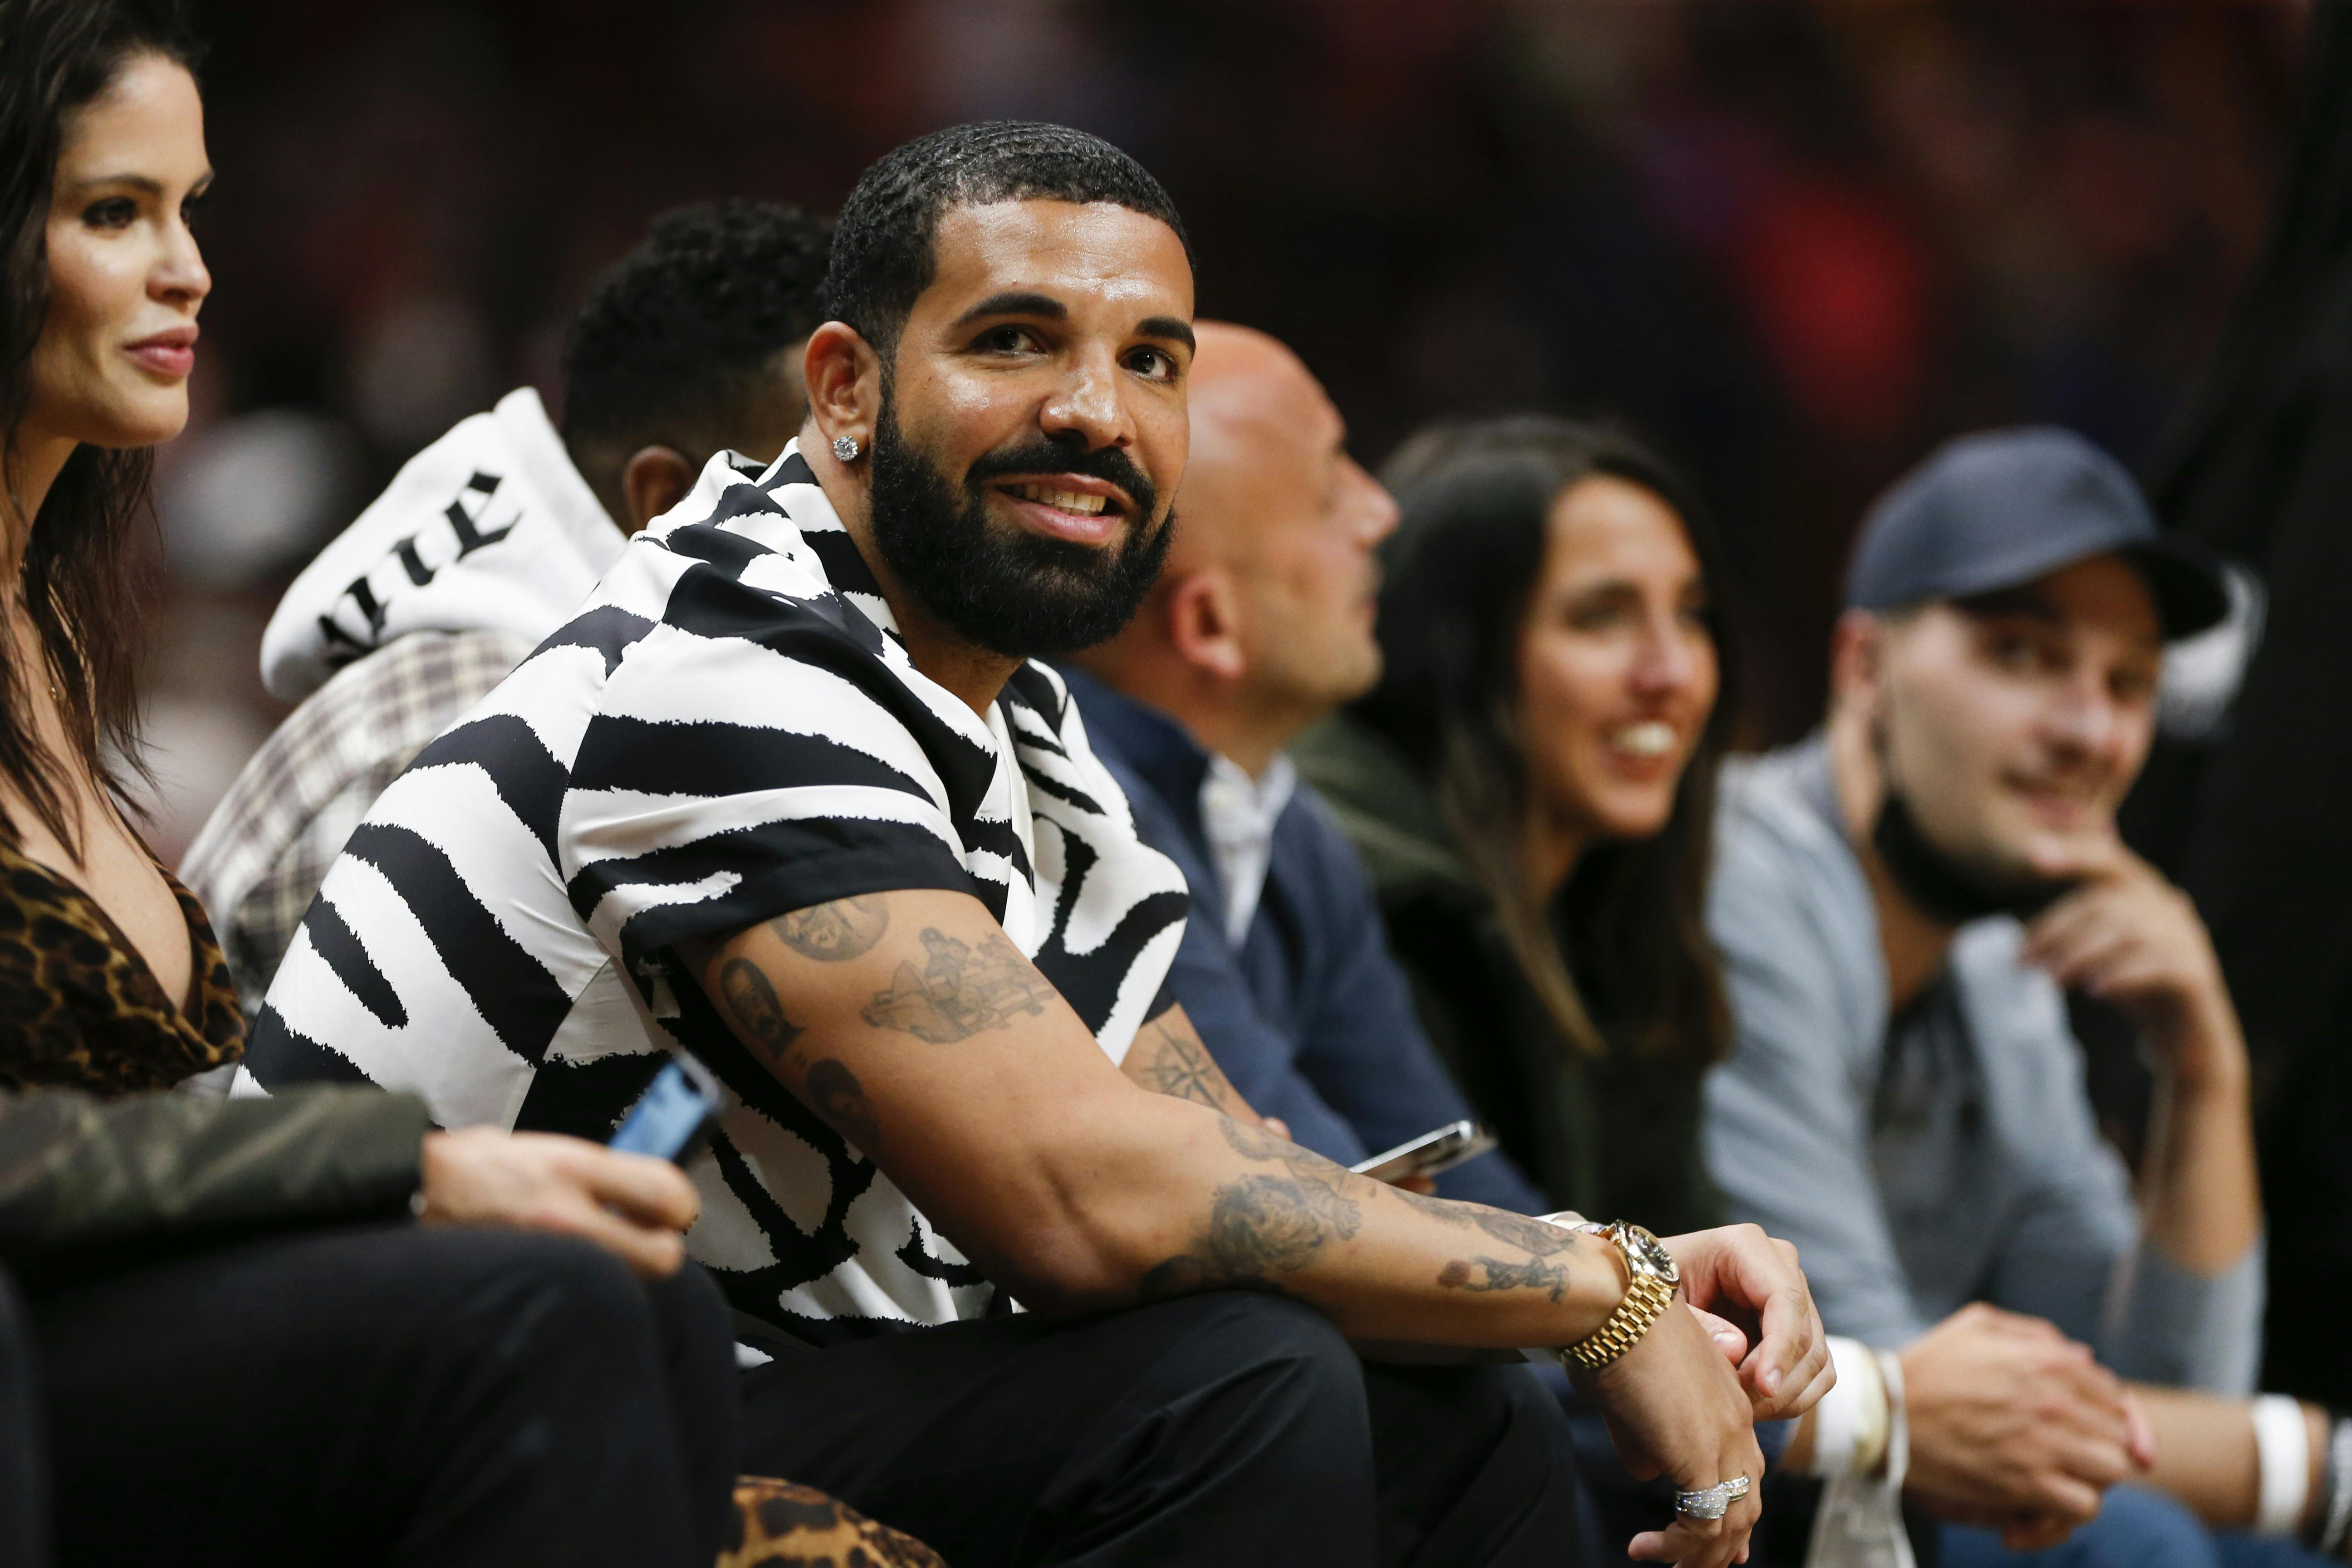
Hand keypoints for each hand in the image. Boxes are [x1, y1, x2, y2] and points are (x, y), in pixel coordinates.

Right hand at [418, 1127, 700, 1277]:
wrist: (411, 1192)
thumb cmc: (476, 1166)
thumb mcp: (545, 1149)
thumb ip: (598, 1170)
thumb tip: (645, 1190)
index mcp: (571, 1167)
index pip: (665, 1192)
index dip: (679, 1204)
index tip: (671, 1208)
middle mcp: (564, 1215)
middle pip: (661, 1256)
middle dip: (661, 1251)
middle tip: (648, 1239)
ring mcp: (547, 1257)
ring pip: (624, 1282)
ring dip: (623, 1271)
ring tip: (600, 1252)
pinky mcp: (528, 1285)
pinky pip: (584, 1296)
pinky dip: (587, 1289)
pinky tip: (571, 1273)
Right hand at [1578, 1296, 1768, 1566]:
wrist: (1613, 1304)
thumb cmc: (1610, 1335)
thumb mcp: (1630, 1394)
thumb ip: (1643, 1437)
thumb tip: (1647, 1473)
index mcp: (1726, 1400)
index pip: (1744, 1469)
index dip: (1731, 1510)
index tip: (1717, 1543)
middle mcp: (1735, 1421)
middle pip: (1745, 1502)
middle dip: (1722, 1544)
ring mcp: (1721, 1438)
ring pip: (1728, 1521)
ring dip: (1699, 1555)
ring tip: (1669, 1567)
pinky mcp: (1698, 1454)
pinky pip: (1700, 1524)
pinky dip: (1677, 1547)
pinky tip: (1645, 1549)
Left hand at [1661, 1223, 1832, 1419]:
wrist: (1645, 1295)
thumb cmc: (1648, 1292)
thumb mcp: (1657, 1303)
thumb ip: (1695, 1324)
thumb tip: (1737, 1349)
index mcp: (1745, 1245)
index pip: (1784, 1299)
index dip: (1781, 1347)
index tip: (1765, 1388)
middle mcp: (1780, 1265)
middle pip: (1805, 1334)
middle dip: (1775, 1379)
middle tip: (1737, 1407)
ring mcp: (1794, 1296)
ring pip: (1815, 1359)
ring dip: (1783, 1394)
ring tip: (1739, 1408)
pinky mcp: (1799, 1328)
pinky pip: (1817, 1372)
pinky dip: (1792, 1397)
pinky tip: (1755, 1406)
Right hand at [1899, 1304, 2148, 1543]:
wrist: (1886, 1414)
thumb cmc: (1930, 1367)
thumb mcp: (1978, 1325)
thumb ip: (2035, 1333)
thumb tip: (2084, 1356)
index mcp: (2048, 1361)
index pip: (2114, 1394)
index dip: (2113, 1416)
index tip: (2097, 1431)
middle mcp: (2055, 1401)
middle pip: (2119, 1434)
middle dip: (2102, 1446)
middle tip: (2073, 1457)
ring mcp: (2044, 1444)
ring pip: (2113, 1471)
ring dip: (2093, 1479)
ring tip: (2063, 1481)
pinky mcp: (2026, 1484)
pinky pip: (2084, 1507)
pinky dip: (2069, 1512)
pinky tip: (2041, 1509)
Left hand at [2021, 839, 2241, 1086]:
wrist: (2187, 1040)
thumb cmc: (2136, 990)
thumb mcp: (2101, 957)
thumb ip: (2072, 939)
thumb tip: (2022, 940)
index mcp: (2147, 895)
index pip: (2109, 863)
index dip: (2074, 855)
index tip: (2033, 854)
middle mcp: (2170, 909)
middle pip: (2106, 903)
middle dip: (2057, 930)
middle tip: (2022, 961)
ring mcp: (2187, 939)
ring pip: (2127, 933)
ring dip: (2080, 955)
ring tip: (2049, 980)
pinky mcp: (2196, 973)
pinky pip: (2156, 965)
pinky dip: (2120, 975)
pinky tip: (2093, 991)